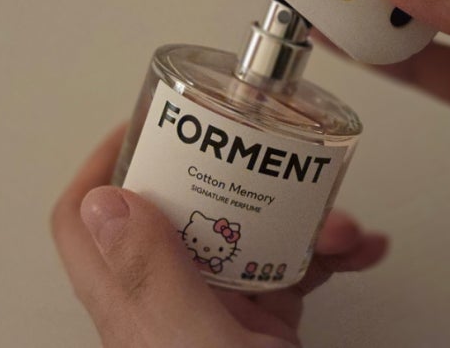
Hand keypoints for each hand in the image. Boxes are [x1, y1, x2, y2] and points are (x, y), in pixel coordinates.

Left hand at [52, 125, 386, 346]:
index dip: (107, 163)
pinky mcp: (263, 322)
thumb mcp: (199, 346)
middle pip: (179, 208)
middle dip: (228, 173)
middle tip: (262, 151)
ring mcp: (219, 309)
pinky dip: (329, 252)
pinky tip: (360, 250)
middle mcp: (172, 301)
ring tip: (339, 220)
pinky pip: (292, 266)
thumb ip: (153, 279)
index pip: (89, 218)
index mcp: (137, 303)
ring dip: (300, 215)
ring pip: (247, 231)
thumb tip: (106, 200)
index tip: (150, 122)